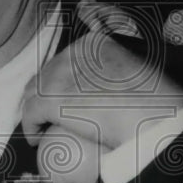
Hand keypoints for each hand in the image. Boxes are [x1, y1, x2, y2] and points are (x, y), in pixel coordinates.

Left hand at [21, 34, 182, 182]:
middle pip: (46, 74)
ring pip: (34, 92)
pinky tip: (36, 139)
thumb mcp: (133, 74)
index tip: (63, 98)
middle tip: (48, 115)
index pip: (64, 60)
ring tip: (42, 127)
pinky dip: (31, 128)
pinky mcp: (49, 99)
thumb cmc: (152, 104)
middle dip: (44, 94)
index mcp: (94, 43)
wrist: (151, 120)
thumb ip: (113, 73)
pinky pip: (30, 114)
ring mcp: (58, 75)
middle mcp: (72, 53)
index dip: (60, 81)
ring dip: (35, 110)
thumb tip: (102, 88)